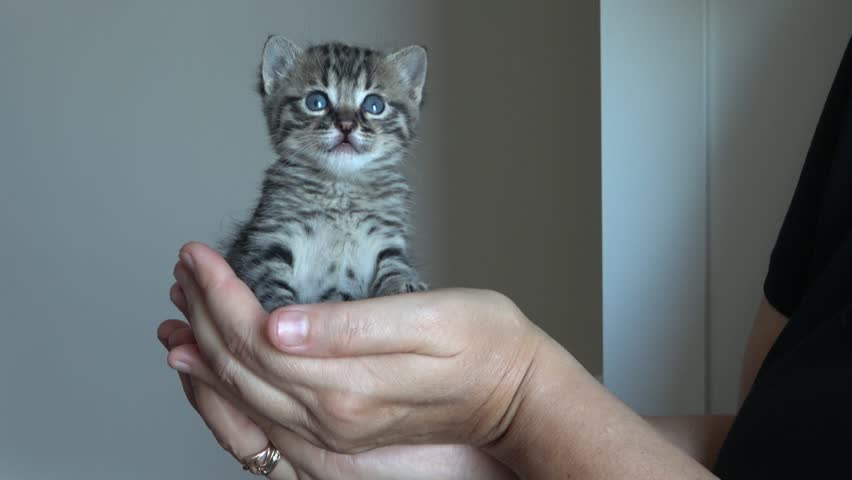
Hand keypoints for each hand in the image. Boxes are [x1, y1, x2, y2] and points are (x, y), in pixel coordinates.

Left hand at [166, 242, 542, 455]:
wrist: (517, 396)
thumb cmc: (486, 348)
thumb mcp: (430, 323)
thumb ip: (350, 328)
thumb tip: (279, 325)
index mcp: (344, 386)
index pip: (254, 336)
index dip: (219, 292)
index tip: (198, 255)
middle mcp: (329, 418)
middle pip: (238, 364)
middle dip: (202, 312)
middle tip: (182, 272)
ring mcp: (331, 433)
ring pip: (241, 395)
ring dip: (204, 351)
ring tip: (178, 315)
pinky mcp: (339, 434)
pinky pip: (260, 421)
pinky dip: (224, 392)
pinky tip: (212, 373)